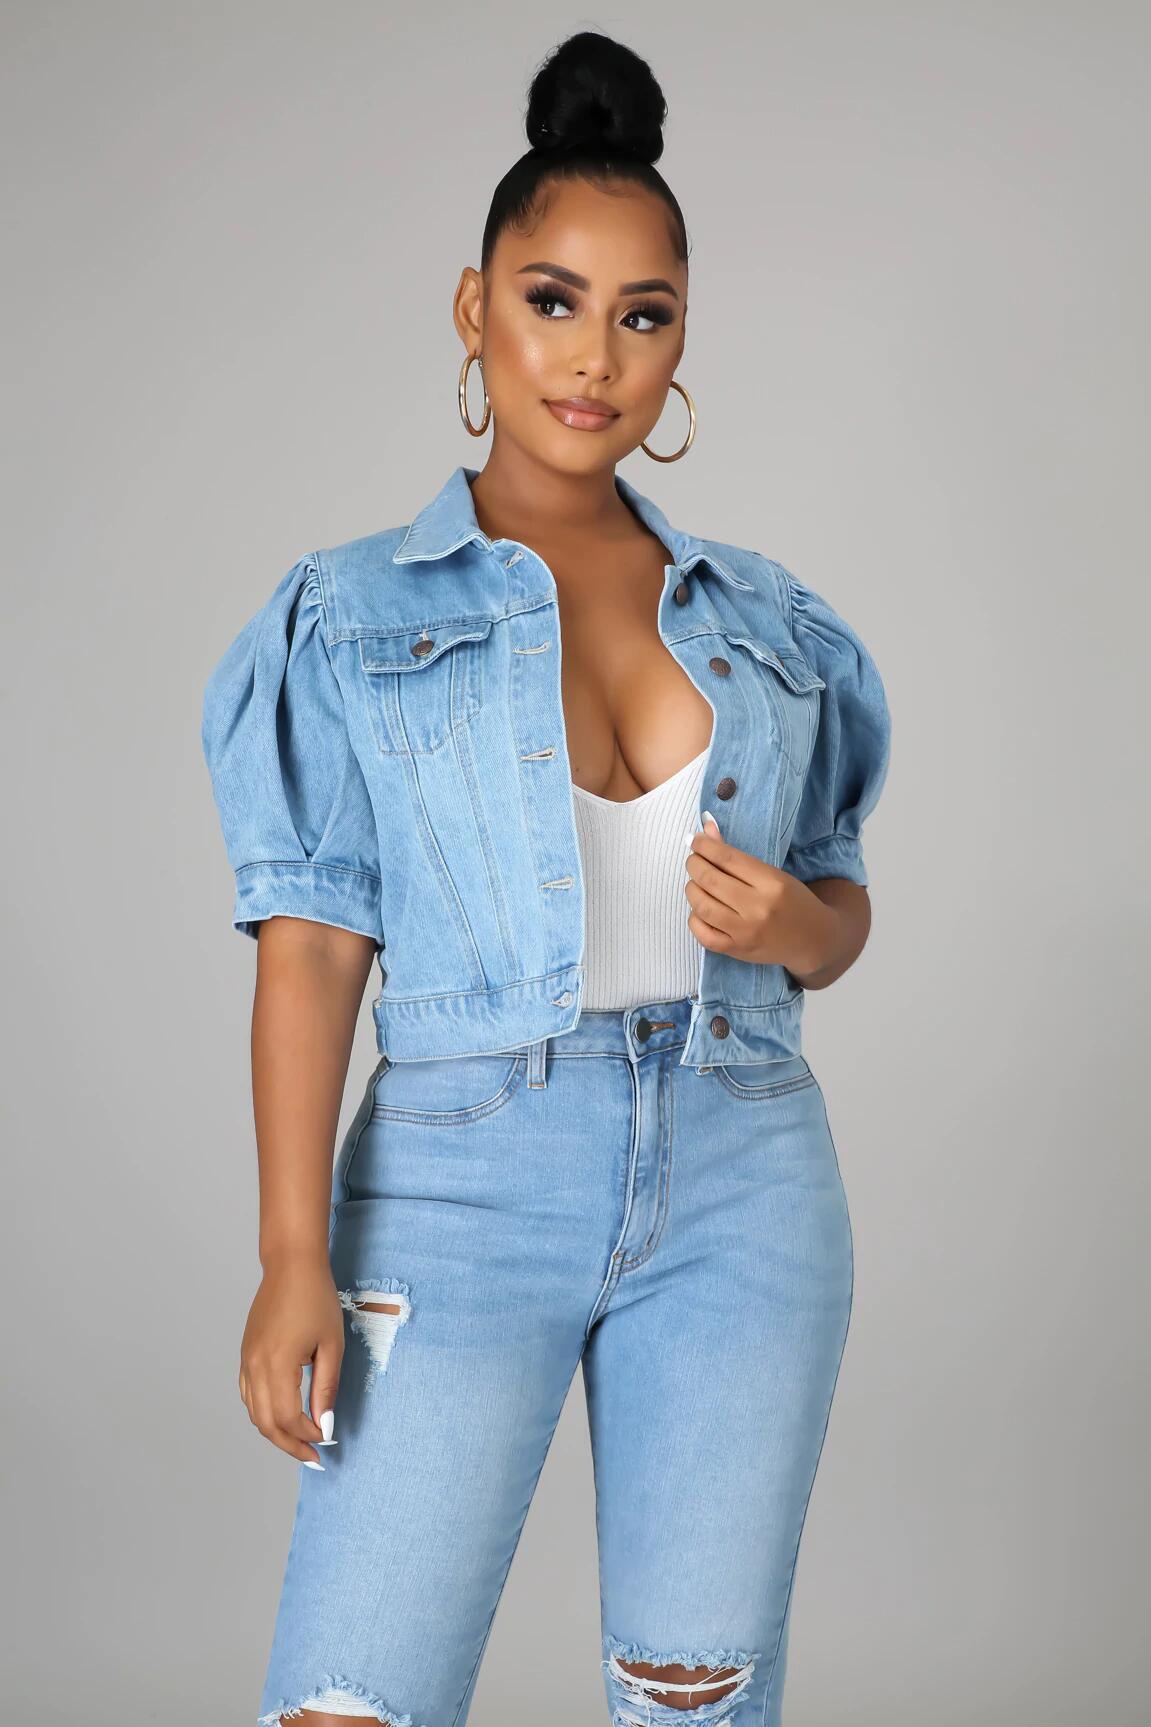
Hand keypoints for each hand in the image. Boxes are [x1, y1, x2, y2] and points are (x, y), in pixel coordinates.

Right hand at [239, 1255, 344, 1467]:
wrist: (291, 1266)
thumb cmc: (316, 1298)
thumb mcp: (331, 1345)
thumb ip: (326, 1388)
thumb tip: (325, 1424)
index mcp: (277, 1364)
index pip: (287, 1418)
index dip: (307, 1434)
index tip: (327, 1438)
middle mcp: (255, 1366)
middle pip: (265, 1423)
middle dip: (289, 1444)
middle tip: (313, 1456)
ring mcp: (246, 1360)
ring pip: (254, 1412)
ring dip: (275, 1431)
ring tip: (299, 1440)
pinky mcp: (246, 1354)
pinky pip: (249, 1394)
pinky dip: (263, 1412)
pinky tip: (282, 1415)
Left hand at [683, 811, 838, 978]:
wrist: (813, 940)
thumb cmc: (793, 901)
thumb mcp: (773, 874)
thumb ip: (737, 855)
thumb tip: (706, 830)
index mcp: (772, 883)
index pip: (727, 858)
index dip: (704, 845)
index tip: (695, 840)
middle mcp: (758, 908)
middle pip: (710, 880)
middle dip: (694, 864)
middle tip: (693, 860)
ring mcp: (745, 932)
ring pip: (702, 906)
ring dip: (692, 889)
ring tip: (696, 883)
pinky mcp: (736, 950)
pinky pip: (702, 934)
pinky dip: (694, 918)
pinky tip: (700, 909)